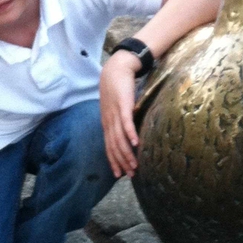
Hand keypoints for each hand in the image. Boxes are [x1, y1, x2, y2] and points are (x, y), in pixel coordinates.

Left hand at [99, 51, 141, 177]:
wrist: (117, 67)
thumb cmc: (118, 87)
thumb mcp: (116, 107)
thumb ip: (120, 119)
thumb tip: (128, 132)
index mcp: (106, 122)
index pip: (109, 146)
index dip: (113, 161)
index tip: (119, 175)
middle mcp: (109, 121)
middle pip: (114, 146)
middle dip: (121, 162)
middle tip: (130, 175)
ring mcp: (115, 113)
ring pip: (119, 138)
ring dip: (127, 153)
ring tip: (134, 165)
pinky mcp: (123, 105)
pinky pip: (126, 122)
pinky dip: (130, 134)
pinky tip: (136, 144)